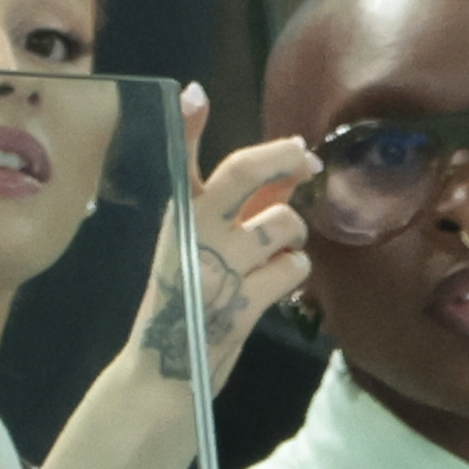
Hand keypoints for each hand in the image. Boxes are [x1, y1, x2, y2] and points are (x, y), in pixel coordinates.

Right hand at [128, 88, 311, 393]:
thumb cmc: (186, 306)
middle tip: (306, 159)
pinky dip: (293, 273)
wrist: (162, 373)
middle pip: (244, 172)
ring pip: (283, 221)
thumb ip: (240, 210)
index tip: (197, 95)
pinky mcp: (240, 303)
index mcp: (178, 218)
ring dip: (293, 235)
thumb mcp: (198, 251)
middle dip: (283, 158)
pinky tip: (275, 285)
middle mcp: (193, 234)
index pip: (181, 161)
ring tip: (279, 251)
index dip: (189, 125)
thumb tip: (288, 169)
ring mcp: (216, 267)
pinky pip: (293, 267)